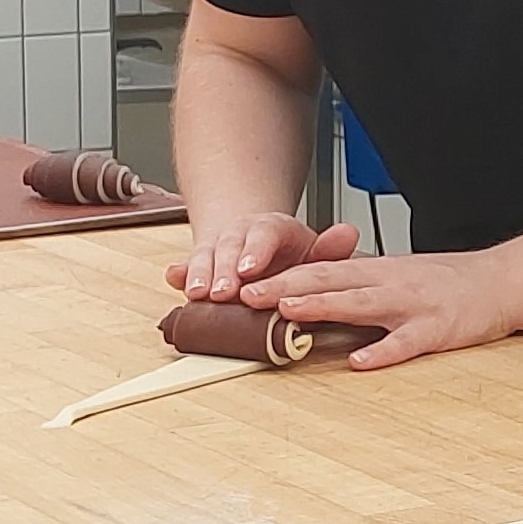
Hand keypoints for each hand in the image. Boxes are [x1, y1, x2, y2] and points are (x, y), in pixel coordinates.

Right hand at [170, 213, 358, 303]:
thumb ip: (330, 248)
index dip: (255, 252)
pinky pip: (186, 266)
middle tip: (223, 293)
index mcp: (270, 229)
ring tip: (197, 294)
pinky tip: (174, 279)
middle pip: (230, 247)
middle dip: (224, 270)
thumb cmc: (285, 254)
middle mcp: (240, 235)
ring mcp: (217, 248)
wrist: (255, 243)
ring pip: (205, 256)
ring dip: (200, 275)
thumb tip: (348, 234)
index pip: (264, 234)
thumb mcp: (312, 249)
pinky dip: (179, 273)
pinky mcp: (199, 265)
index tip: (249, 270)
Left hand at [249, 249, 521, 370]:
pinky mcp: (437, 328)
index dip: (280, 275)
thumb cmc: (445, 284)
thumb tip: (308, 301)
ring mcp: (412, 304)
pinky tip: (360, 361)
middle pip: (331, 280)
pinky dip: (383, 350)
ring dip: (323, 307)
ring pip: (361, 303)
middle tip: (247, 295)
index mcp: (375, 271)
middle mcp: (388, 282)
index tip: (244, 284)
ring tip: (289, 313)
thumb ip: (356, 290)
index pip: (320, 269)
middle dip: (286, 286)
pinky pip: (406, 341)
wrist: (501, 281)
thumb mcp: (395, 278)